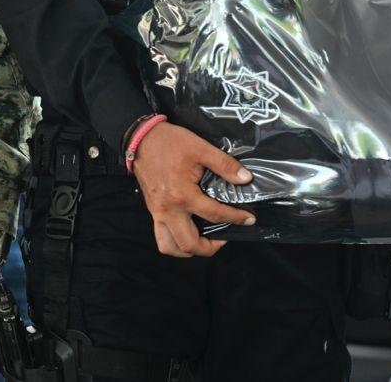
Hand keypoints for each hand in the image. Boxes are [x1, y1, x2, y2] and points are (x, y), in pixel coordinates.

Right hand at [132, 122, 256, 257]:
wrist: (141, 139)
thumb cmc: (170, 142)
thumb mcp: (201, 148)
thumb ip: (225, 165)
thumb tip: (245, 178)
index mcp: (183, 195)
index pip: (214, 214)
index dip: (235, 218)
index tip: (248, 219)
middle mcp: (169, 209)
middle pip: (189, 243)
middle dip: (210, 248)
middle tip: (224, 238)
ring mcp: (158, 213)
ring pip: (170, 246)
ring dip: (188, 250)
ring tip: (204, 242)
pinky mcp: (152, 211)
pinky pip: (161, 236)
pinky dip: (174, 243)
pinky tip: (187, 232)